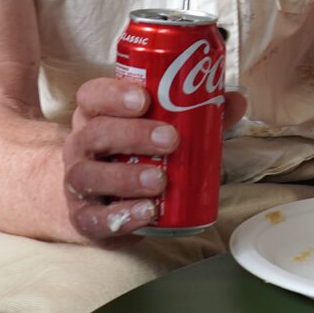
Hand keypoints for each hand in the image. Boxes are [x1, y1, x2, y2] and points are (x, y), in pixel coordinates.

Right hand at [59, 78, 248, 244]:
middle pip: (95, 133)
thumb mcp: (159, 130)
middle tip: (171, 139)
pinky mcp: (83, 217)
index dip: (113, 94)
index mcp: (96, 116)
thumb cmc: (135, 157)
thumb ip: (197, 115)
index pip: (92, 96)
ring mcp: (76, 183)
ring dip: (126, 177)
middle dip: (133, 135)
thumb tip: (237, 101)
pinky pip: (93, 218)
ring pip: (88, 175)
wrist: (101, 202)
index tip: (143, 98)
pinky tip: (147, 212)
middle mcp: (80, 146)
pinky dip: (121, 216)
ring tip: (161, 180)